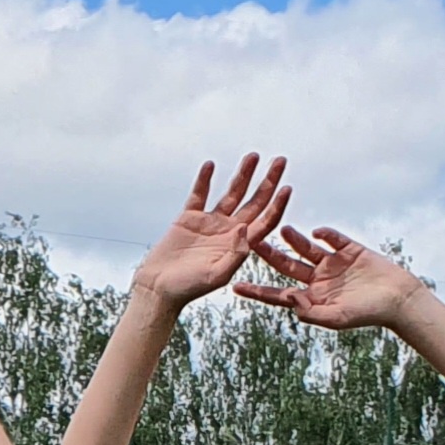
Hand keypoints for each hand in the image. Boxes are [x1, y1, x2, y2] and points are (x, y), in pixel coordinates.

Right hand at [128, 155, 290, 310]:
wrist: (158, 288)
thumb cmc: (187, 288)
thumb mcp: (215, 277)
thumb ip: (234, 255)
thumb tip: (244, 228)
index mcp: (239, 245)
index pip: (265, 221)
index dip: (277, 205)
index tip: (286, 187)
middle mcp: (228, 231)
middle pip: (255, 202)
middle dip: (268, 181)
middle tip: (280, 161)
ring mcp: (210, 223)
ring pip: (232, 193)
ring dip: (243, 174)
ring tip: (253, 155)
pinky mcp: (189, 218)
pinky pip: (199, 194)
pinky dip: (204, 180)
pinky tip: (210, 165)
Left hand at [236, 222, 422, 332]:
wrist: (397, 299)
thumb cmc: (367, 314)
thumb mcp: (337, 318)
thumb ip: (311, 312)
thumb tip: (289, 298)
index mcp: (310, 298)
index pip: (278, 294)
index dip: (257, 291)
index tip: (235, 286)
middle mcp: (317, 280)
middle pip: (286, 266)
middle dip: (269, 256)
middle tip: (251, 243)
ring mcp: (332, 263)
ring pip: (307, 249)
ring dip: (294, 239)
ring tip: (282, 229)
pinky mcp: (349, 249)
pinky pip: (334, 239)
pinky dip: (327, 234)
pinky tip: (319, 231)